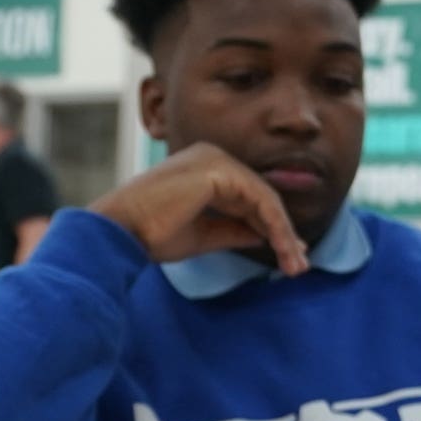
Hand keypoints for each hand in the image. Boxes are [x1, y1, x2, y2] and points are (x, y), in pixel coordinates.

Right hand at [89, 145, 306, 271]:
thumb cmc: (150, 234)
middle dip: (283, 232)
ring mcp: (216, 159)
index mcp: (205, 167)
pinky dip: (276, 226)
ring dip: (284, 233)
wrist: (121, 231)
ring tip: (294, 264)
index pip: (248, 197)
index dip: (271, 227)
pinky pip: (260, 200)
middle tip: (299, 264)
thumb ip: (234, 230)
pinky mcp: (218, 170)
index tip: (289, 256)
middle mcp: (212, 156)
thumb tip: (264, 235)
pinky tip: (284, 249)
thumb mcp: (203, 235)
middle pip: (261, 196)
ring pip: (265, 199)